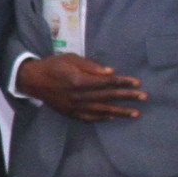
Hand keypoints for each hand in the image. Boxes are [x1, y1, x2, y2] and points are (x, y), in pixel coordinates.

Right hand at [19, 54, 145, 121]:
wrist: (33, 81)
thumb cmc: (54, 65)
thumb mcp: (71, 58)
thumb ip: (91, 66)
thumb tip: (110, 72)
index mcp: (79, 80)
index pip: (107, 82)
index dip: (123, 82)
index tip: (137, 83)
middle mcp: (79, 96)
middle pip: (108, 97)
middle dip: (127, 97)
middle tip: (144, 97)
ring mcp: (75, 107)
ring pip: (102, 111)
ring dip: (120, 112)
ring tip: (135, 113)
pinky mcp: (71, 114)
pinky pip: (91, 118)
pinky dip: (104, 118)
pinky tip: (114, 117)